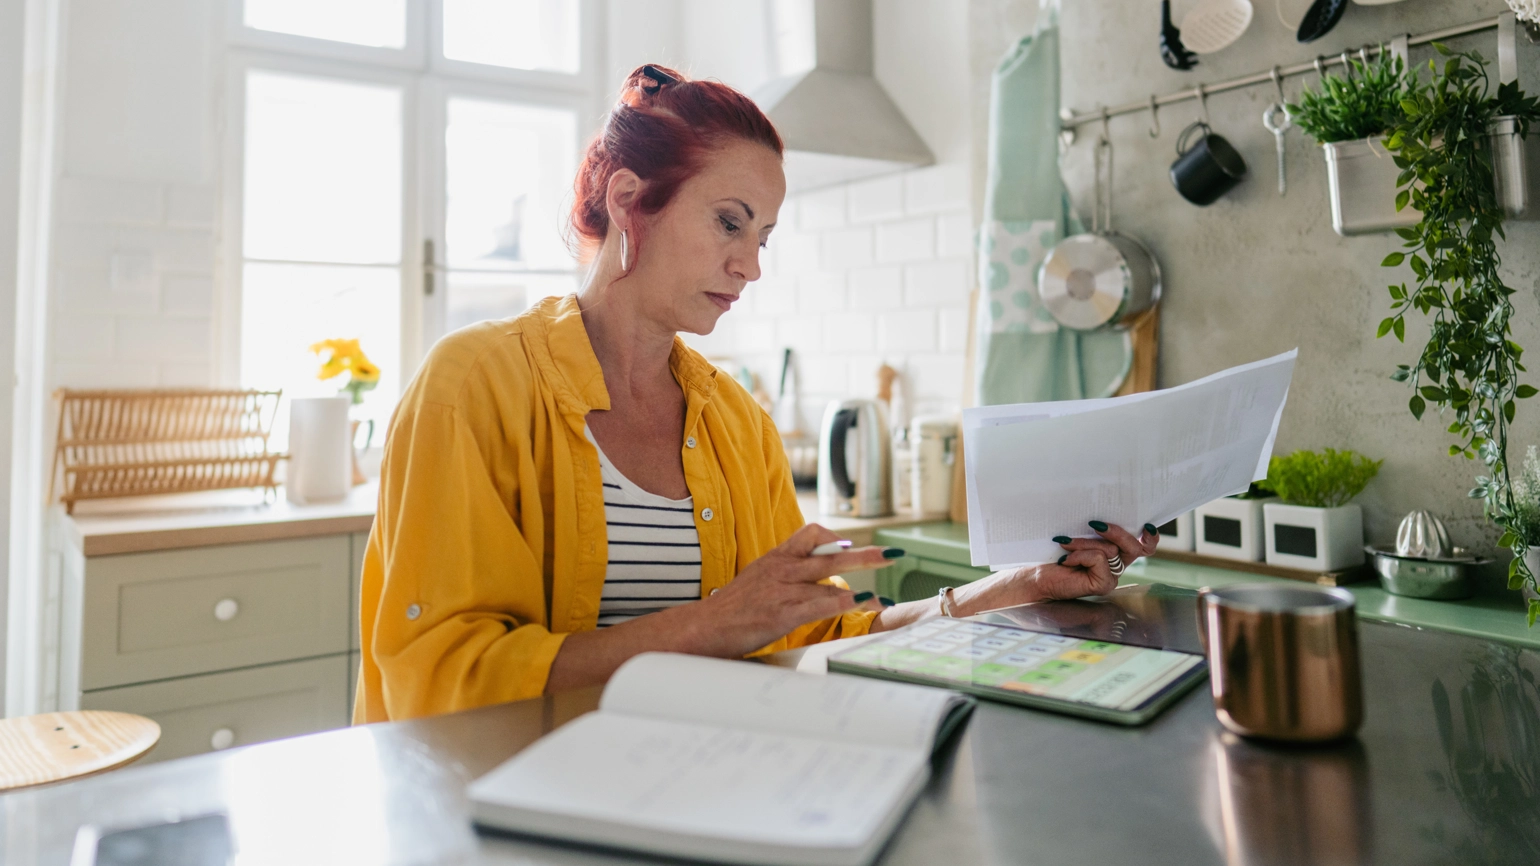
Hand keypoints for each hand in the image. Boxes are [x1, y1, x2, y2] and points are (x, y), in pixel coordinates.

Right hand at [701, 523, 893, 654]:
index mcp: (777, 557)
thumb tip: (813, 573)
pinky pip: (820, 603)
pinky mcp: (782, 613)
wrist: (704, 627)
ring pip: (830, 578)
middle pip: (832, 554)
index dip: (835, 538)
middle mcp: (782, 568)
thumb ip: (786, 572)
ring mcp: (782, 590)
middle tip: (893, 554)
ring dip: (863, 586)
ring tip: (883, 598)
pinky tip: (862, 604)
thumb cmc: (733, 607)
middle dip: (866, 555)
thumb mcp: (759, 578)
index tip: (850, 546)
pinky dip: (845, 602)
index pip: (811, 533)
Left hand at [1052, 520, 1159, 587]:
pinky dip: (1080, 555)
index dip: (1150, 538)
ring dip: (1084, 542)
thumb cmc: (1054, 553)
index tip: (1147, 525)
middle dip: (1117, 532)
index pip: (1143, 546)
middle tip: (1094, 524)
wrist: (1036, 576)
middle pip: (1134, 547)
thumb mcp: (1079, 535)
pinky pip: (1100, 559)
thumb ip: (1095, 530)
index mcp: (1116, 552)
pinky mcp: (1103, 584)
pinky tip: (1065, 560)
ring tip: (1065, 542)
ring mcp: (1111, 576)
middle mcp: (1117, 565)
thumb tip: (1103, 516)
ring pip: (1111, 549)